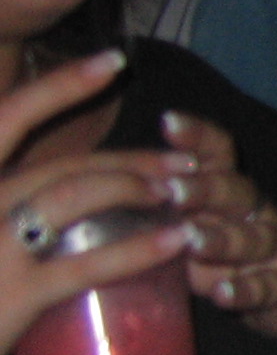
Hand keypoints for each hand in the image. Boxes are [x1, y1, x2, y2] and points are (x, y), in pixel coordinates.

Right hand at [0, 51, 194, 354]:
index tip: (114, 62)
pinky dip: (141, 248)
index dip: (62, 84)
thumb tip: (42, 190)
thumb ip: (3, 200)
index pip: (7, 116)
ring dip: (138, 186)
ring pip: (78, 194)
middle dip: (131, 158)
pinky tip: (175, 241)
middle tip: (181, 162)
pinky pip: (90, 263)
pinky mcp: (14, 292)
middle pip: (64, 163)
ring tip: (180, 194)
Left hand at [158, 111, 276, 341]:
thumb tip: (99, 192)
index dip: (198, 135)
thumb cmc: (222, 258)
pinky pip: (266, 288)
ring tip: (192, 241)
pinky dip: (244, 290)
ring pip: (254, 238)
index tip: (168, 122)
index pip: (219, 154)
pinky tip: (222, 292)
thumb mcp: (193, 226)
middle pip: (237, 192)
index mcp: (229, 191)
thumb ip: (162, 211)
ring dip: (223, 240)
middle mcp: (255, 212)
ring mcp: (273, 250)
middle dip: (206, 189)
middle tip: (173, 191)